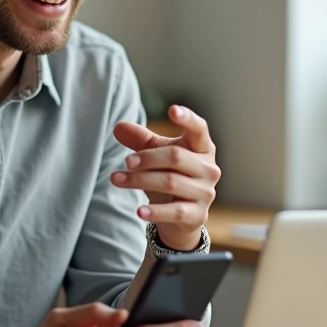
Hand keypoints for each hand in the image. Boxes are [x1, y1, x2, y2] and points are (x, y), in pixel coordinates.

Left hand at [112, 105, 220, 250]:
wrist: (181, 217)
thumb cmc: (170, 176)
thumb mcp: (156, 155)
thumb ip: (140, 140)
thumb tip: (119, 127)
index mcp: (202, 148)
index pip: (199, 129)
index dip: (187, 119)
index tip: (172, 110)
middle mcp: (209, 168)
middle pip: (176, 156)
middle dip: (147, 158)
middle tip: (126, 161)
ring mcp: (206, 193)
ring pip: (171, 182)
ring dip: (140, 180)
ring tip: (117, 179)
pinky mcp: (198, 215)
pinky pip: (175, 211)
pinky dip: (155, 211)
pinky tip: (139, 211)